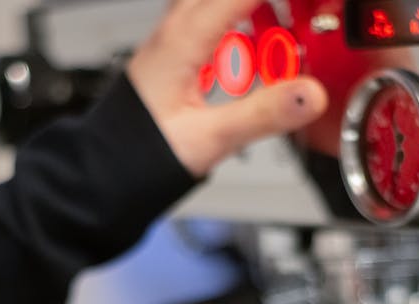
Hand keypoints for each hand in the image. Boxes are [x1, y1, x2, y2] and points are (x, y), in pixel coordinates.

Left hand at [128, 0, 328, 175]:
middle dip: (268, 3)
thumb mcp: (210, 139)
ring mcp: (173, 38)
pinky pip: (211, 18)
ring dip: (252, 8)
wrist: (105, 171)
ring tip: (285, 26)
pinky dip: (240, 19)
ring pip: (215, 2)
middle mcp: (175, 30)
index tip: (313, 3)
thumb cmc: (141, 153)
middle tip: (301, 13)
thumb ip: (263, 115)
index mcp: (184, 40)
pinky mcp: (174, 53)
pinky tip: (257, 44)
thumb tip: (310, 95)